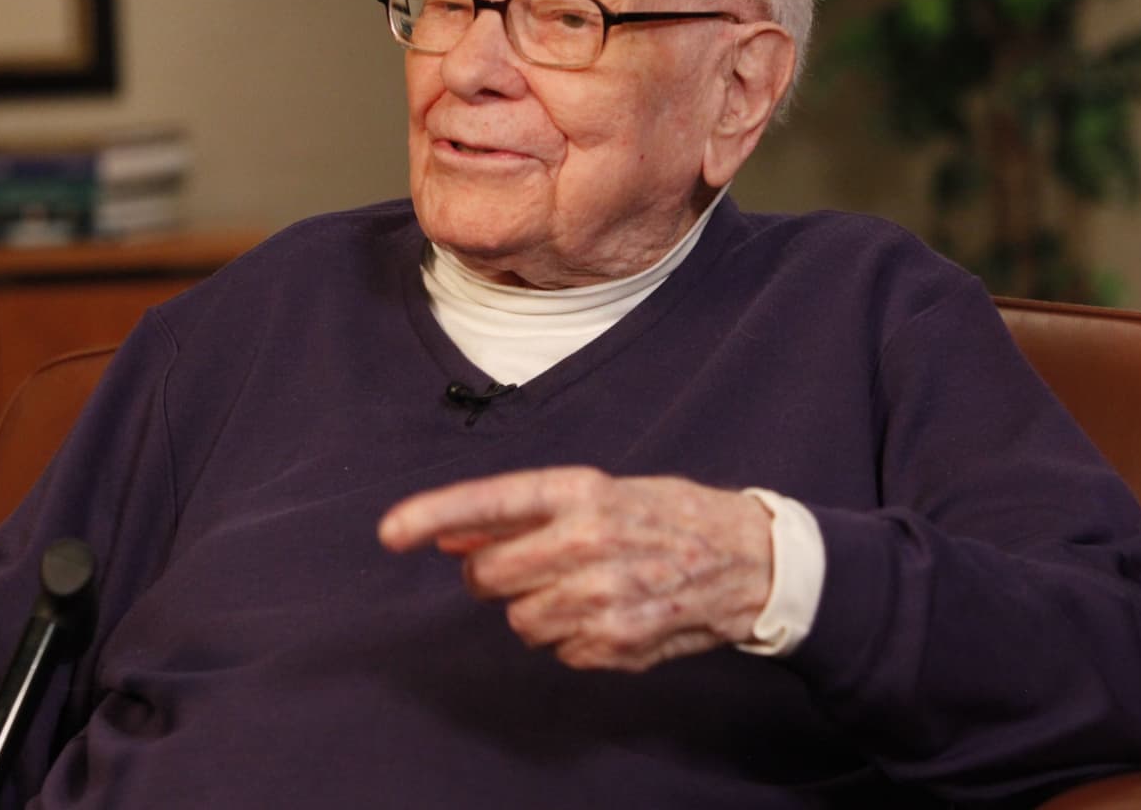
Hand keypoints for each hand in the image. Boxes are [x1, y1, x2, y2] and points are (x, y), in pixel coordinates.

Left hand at [378, 466, 773, 671]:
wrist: (751, 560)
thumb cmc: (665, 517)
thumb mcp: (597, 495)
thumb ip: (521, 516)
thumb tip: (449, 540)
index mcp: (581, 491)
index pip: (489, 500)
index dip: (431, 516)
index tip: (389, 532)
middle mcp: (586, 541)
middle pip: (488, 574)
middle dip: (494, 574)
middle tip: (533, 565)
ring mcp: (601, 597)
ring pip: (518, 619)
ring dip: (536, 609)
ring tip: (585, 587)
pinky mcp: (616, 642)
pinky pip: (557, 650)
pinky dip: (572, 637)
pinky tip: (611, 612)